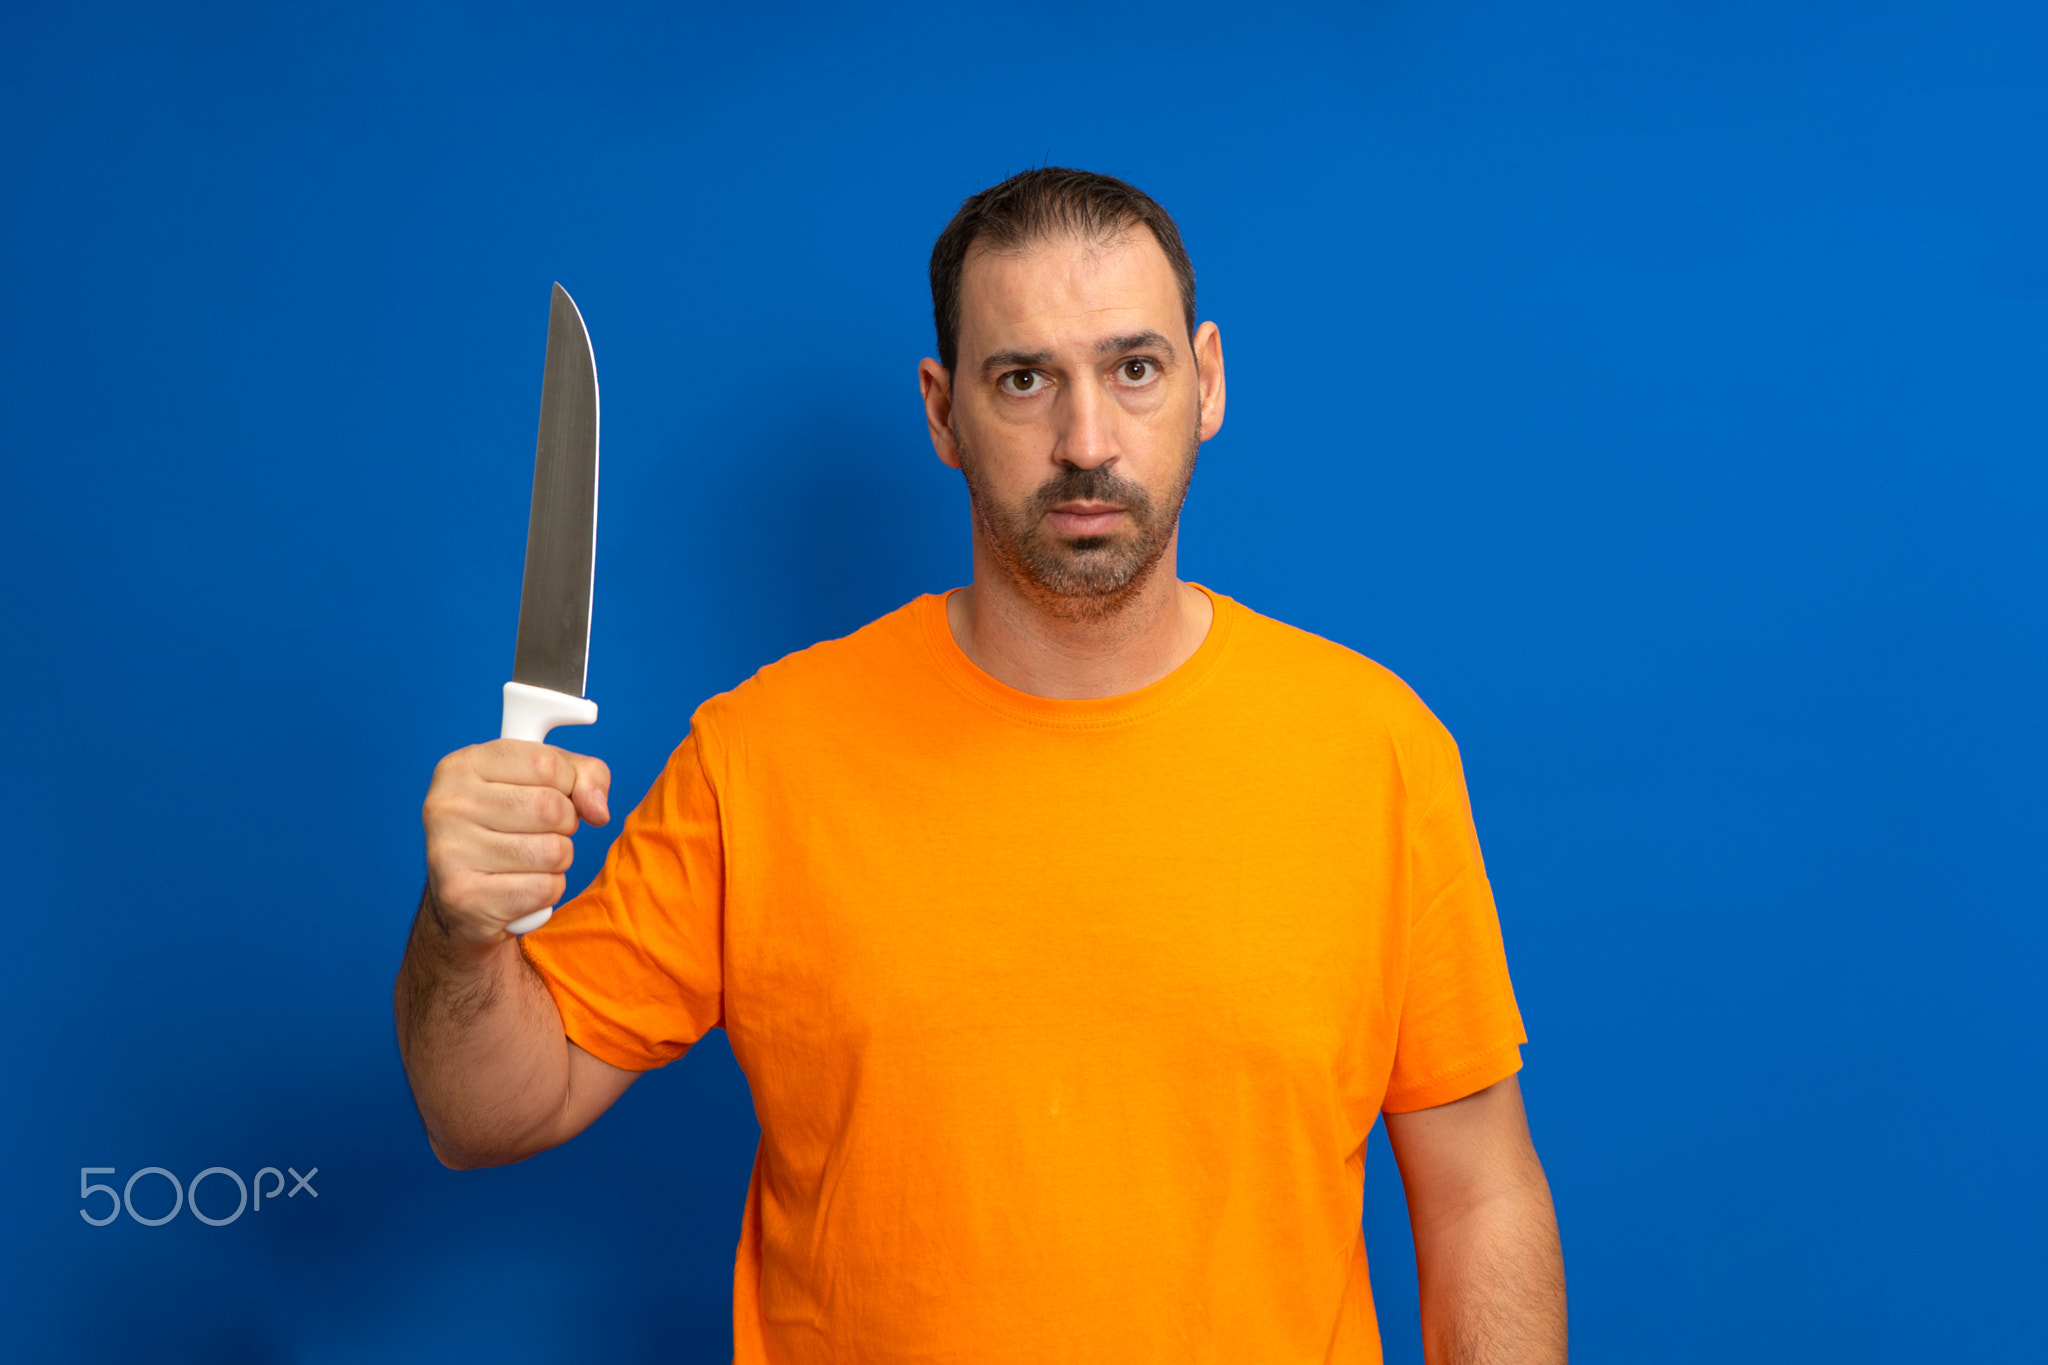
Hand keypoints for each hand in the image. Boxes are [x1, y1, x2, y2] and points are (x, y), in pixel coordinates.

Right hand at [421, 741, 611, 944]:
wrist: (462, 903)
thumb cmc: (507, 831)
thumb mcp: (546, 785)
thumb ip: (584, 776)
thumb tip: (598, 810)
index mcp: (463, 765)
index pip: (545, 763)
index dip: (568, 784)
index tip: (558, 795)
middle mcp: (448, 803)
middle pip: (551, 808)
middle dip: (565, 825)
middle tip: (542, 833)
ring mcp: (450, 851)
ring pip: (553, 851)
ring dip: (557, 861)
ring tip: (529, 862)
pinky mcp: (463, 896)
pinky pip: (544, 889)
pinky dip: (546, 892)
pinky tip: (518, 889)